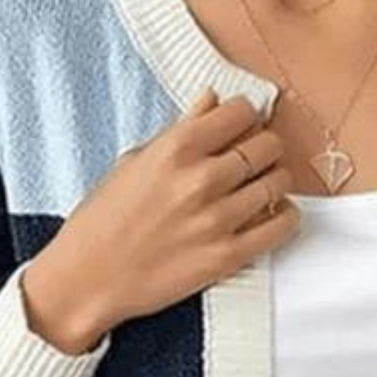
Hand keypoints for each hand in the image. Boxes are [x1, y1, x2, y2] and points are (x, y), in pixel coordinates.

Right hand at [20, 87, 300, 353]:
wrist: (90, 277)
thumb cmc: (105, 218)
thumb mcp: (135, 161)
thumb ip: (180, 129)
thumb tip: (212, 99)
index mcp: (176, 148)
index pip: (241, 112)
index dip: (246, 116)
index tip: (243, 124)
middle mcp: (201, 179)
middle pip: (267, 146)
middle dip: (265, 147)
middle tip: (257, 157)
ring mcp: (217, 219)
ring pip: (278, 183)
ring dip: (275, 180)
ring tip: (262, 187)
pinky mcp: (228, 256)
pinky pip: (281, 227)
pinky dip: (286, 216)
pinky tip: (276, 214)